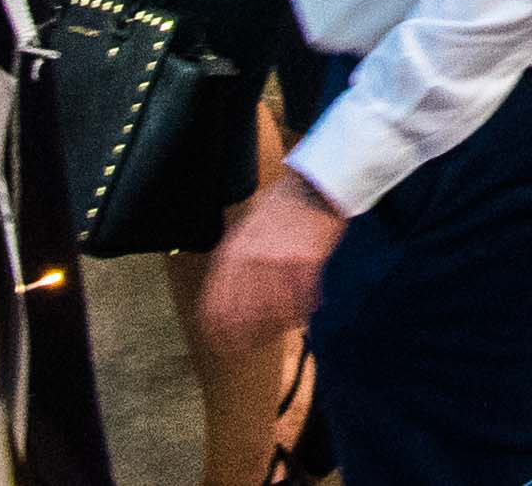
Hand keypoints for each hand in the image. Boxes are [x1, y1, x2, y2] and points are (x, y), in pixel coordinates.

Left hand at [189, 170, 340, 374]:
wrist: (315, 184)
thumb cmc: (280, 205)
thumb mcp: (244, 229)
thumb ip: (234, 260)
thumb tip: (228, 297)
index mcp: (232, 253)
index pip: (216, 304)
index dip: (217, 331)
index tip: (221, 345)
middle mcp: (252, 260)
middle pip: (243, 314)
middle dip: (245, 337)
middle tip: (250, 348)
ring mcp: (279, 262)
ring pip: (273, 312)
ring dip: (276, 328)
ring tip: (279, 333)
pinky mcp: (307, 263)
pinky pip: (301, 300)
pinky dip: (301, 312)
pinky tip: (303, 315)